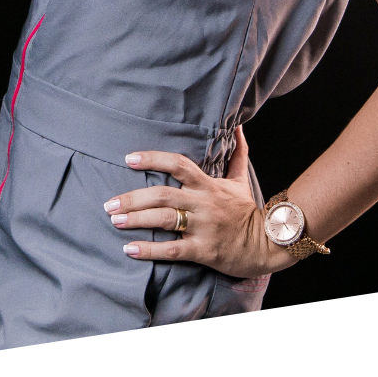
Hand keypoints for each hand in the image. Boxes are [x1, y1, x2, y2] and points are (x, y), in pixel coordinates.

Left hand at [103, 126, 294, 277]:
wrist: (269, 244)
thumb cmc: (247, 210)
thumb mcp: (240, 179)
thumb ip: (236, 152)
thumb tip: (237, 125)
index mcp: (208, 185)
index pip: (178, 164)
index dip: (153, 159)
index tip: (128, 159)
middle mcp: (203, 204)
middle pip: (163, 195)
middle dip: (133, 198)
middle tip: (109, 203)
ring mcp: (203, 228)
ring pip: (164, 220)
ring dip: (136, 219)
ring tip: (114, 220)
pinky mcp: (204, 251)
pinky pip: (173, 250)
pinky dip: (150, 250)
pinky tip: (129, 249)